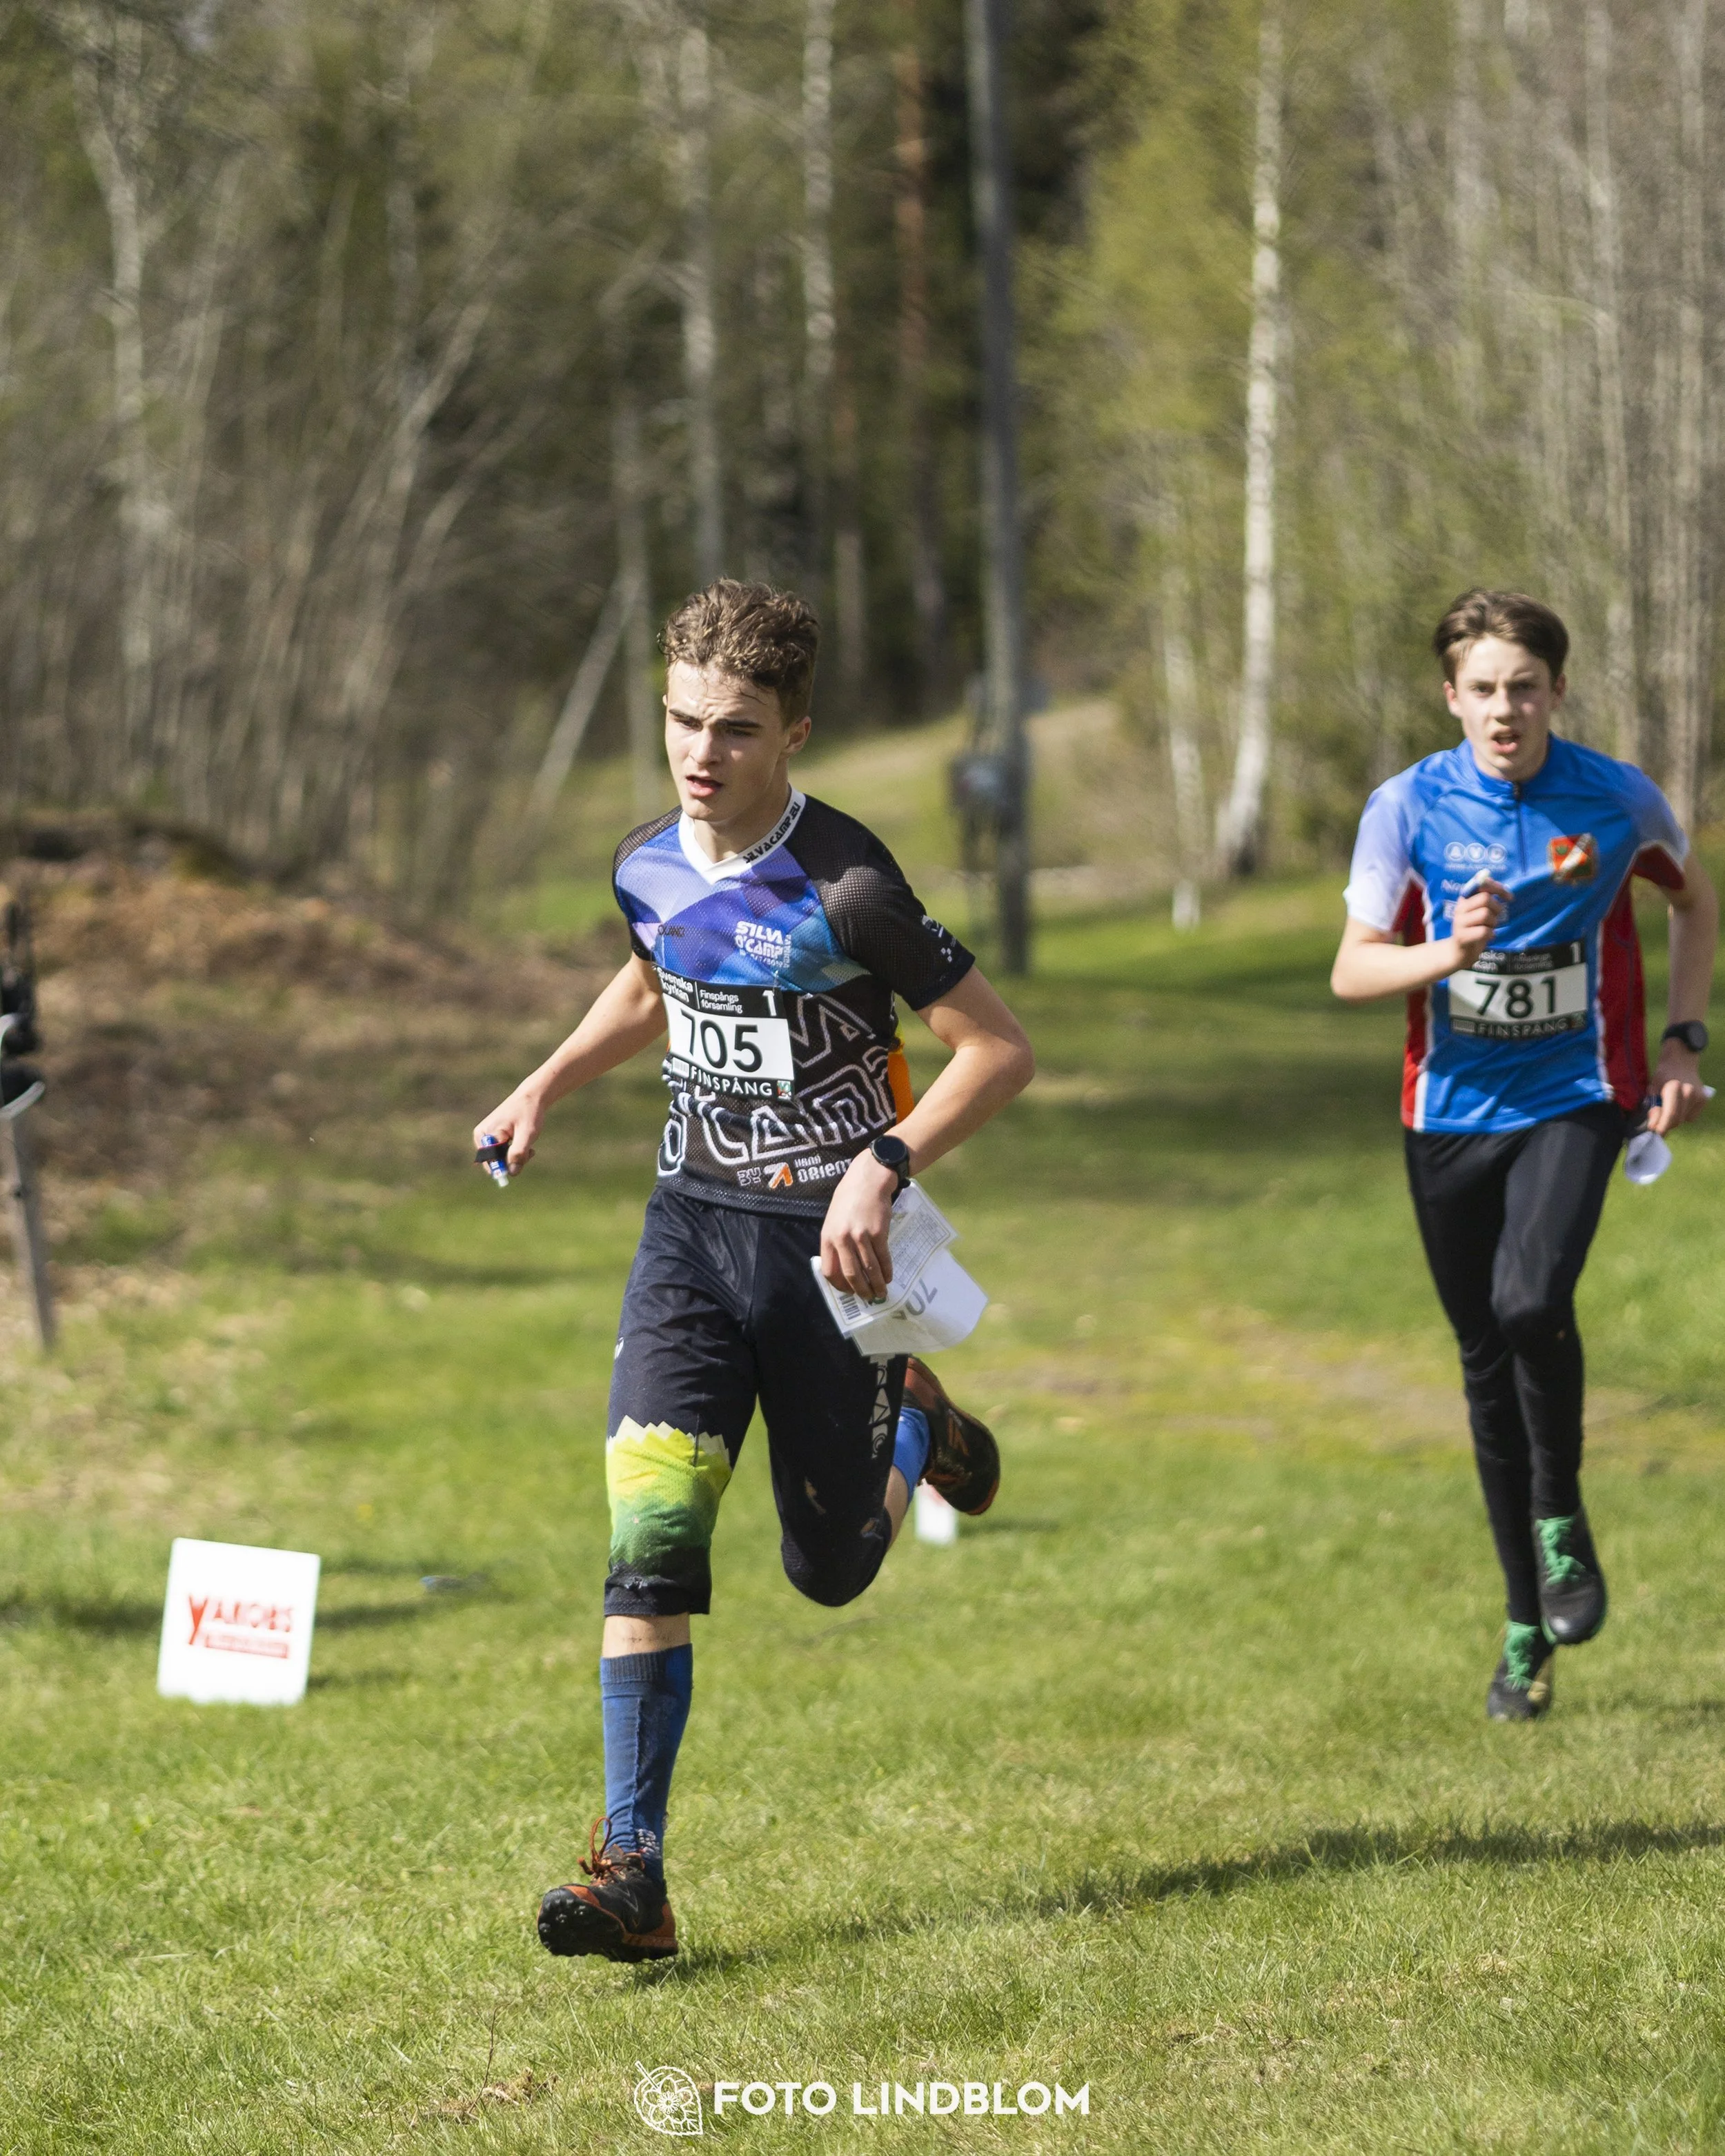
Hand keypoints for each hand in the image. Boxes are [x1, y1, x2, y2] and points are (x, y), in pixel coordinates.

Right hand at [472, 1088, 544, 1176]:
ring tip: (528, 1145)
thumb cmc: (528, 1113)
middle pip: (496, 1162)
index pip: (490, 1161)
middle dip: (513, 1161)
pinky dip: (515, 1153)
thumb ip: (518, 1153)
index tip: (517, 1169)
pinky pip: (503, 1155)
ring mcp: (486, 1138)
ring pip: (501, 1160)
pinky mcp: (493, 1139)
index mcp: (484, 1134)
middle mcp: (481, 1137)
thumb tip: (512, 1172)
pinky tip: (524, 1143)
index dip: (504, 1168)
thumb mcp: (527, 1133)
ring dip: (516, 1157)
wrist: (531, 1098)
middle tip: (529, 1152)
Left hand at [819, 1150, 900, 1297]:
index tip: (849, 1291)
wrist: (868, 1180)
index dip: (839, 1286)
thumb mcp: (834, 1219)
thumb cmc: (850, 1198)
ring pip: (869, 1270)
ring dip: (876, 1285)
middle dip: (860, 1290)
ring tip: (881, 1293)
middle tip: (868, 1298)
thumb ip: (835, 1241)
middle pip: (851, 1275)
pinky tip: (889, 1277)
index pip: (830, 1271)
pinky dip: (887, 1271)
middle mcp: (842, 1239)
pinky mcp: (878, 1233)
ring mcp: (861, 1236)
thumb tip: (842, 1266)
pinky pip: (883, 1259)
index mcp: (828, 1237)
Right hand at [1446, 878, 1509, 969]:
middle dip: (1496, 908)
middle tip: (1496, 917)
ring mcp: (1459, 922)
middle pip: (1485, 898)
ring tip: (1489, 928)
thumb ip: (1489, 901)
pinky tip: (1488, 936)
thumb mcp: (1481, 912)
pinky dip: (1491, 934)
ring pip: (1485, 914)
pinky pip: (1484, 931)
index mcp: (1465, 899)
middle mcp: (1460, 908)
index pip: (1481, 884)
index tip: (1510, 898)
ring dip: (1493, 923)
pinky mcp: (1461, 936)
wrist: (1461, 951)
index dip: (1498, 888)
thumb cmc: (1475, 929)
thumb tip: (1506, 893)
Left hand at [1645, 1045, 1708, 1134]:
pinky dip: (1683, 1115)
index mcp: (1674, 1088)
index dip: (1662, 1127)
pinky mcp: (1704, 1099)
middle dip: (1666, 1124)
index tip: (1655, 1133)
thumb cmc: (1662, 1075)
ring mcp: (1699, 1096)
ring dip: (1674, 1119)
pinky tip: (1680, 1105)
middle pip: (1677, 1120)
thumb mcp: (1652, 1089)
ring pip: (1684, 1120)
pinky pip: (1691, 1116)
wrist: (1680, 1062)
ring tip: (1669, 1108)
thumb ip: (1653, 1108)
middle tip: (1657, 1120)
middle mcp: (1689, 1092)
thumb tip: (1654, 1127)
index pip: (1670, 1115)